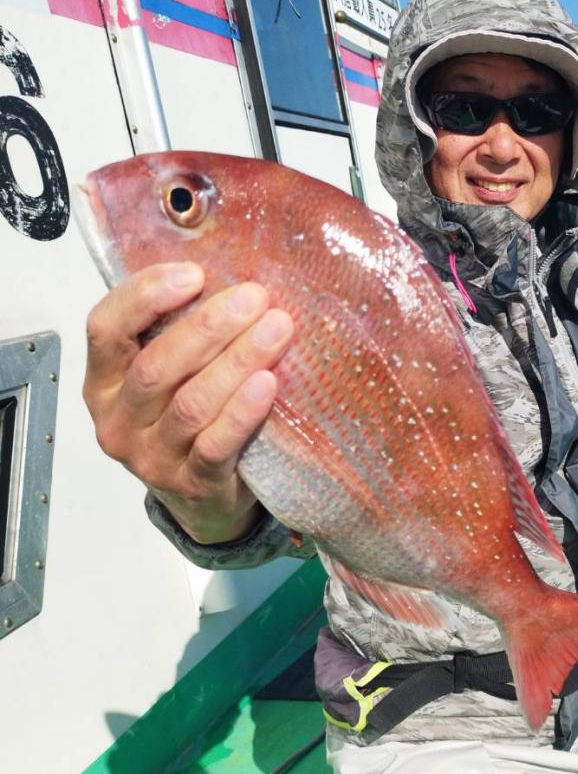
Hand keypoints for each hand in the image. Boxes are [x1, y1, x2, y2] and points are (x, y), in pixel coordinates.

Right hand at [83, 262, 293, 542]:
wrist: (201, 499)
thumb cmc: (187, 420)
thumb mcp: (170, 375)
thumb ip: (177, 333)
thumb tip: (229, 278)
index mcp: (104, 382)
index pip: (106, 329)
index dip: (145, 296)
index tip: (194, 274)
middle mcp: (118, 420)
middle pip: (156, 365)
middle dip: (208, 326)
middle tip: (254, 298)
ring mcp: (151, 457)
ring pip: (191, 403)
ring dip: (237, 361)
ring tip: (276, 329)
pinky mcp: (191, 484)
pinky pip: (215, 445)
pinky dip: (242, 411)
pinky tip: (267, 383)